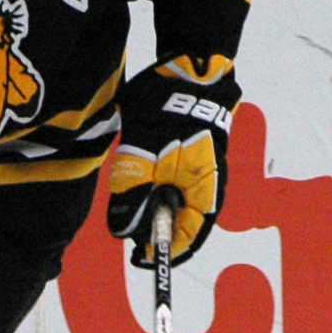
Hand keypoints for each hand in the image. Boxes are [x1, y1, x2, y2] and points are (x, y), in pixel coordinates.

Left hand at [107, 55, 240, 265]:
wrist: (181, 74)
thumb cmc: (166, 117)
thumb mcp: (140, 159)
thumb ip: (132, 196)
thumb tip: (124, 231)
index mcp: (206, 192)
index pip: (190, 236)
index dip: (166, 251)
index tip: (142, 258)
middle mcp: (207, 186)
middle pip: (181, 222)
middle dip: (155, 230)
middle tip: (128, 230)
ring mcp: (199, 171)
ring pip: (174, 203)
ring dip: (152, 209)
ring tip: (130, 207)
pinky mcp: (188, 157)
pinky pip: (172, 184)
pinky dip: (154, 190)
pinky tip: (138, 184)